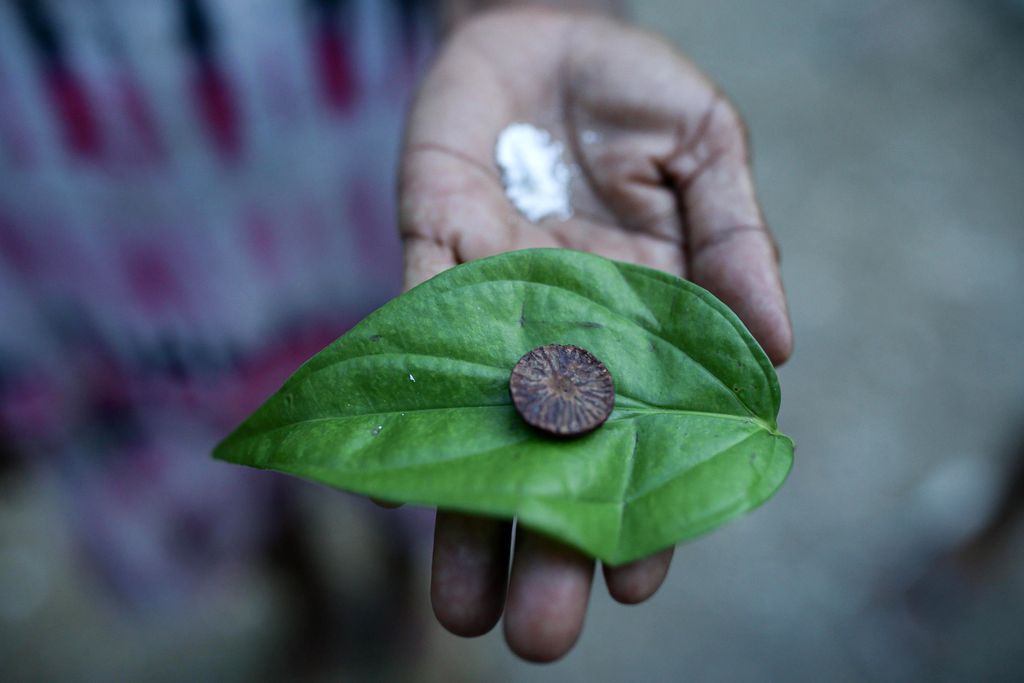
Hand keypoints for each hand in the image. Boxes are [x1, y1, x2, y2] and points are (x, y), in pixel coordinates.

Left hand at [397, 8, 791, 661]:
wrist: (546, 30)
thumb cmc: (634, 94)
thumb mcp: (708, 154)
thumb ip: (736, 244)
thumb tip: (777, 349)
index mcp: (644, 318)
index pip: (645, 434)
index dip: (643, 507)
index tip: (638, 579)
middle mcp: (563, 329)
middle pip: (554, 453)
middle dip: (548, 541)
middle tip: (541, 634)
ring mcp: (493, 300)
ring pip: (478, 421)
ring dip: (469, 510)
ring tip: (466, 609)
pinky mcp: (433, 255)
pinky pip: (418, 333)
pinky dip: (410, 398)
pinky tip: (399, 477)